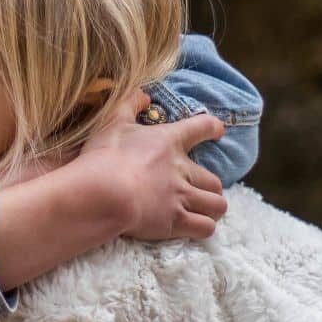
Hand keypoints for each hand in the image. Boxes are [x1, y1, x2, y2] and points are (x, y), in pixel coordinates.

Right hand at [82, 90, 227, 240]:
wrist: (103, 193)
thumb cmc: (105, 155)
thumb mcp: (112, 121)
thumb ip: (129, 103)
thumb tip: (144, 94)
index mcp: (168, 141)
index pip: (201, 128)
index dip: (212, 127)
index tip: (218, 130)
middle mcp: (181, 169)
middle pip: (214, 180)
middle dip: (210, 186)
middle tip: (199, 189)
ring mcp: (181, 197)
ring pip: (217, 205)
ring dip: (212, 208)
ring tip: (204, 210)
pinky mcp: (176, 222)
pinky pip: (205, 228)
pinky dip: (204, 227)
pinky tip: (196, 227)